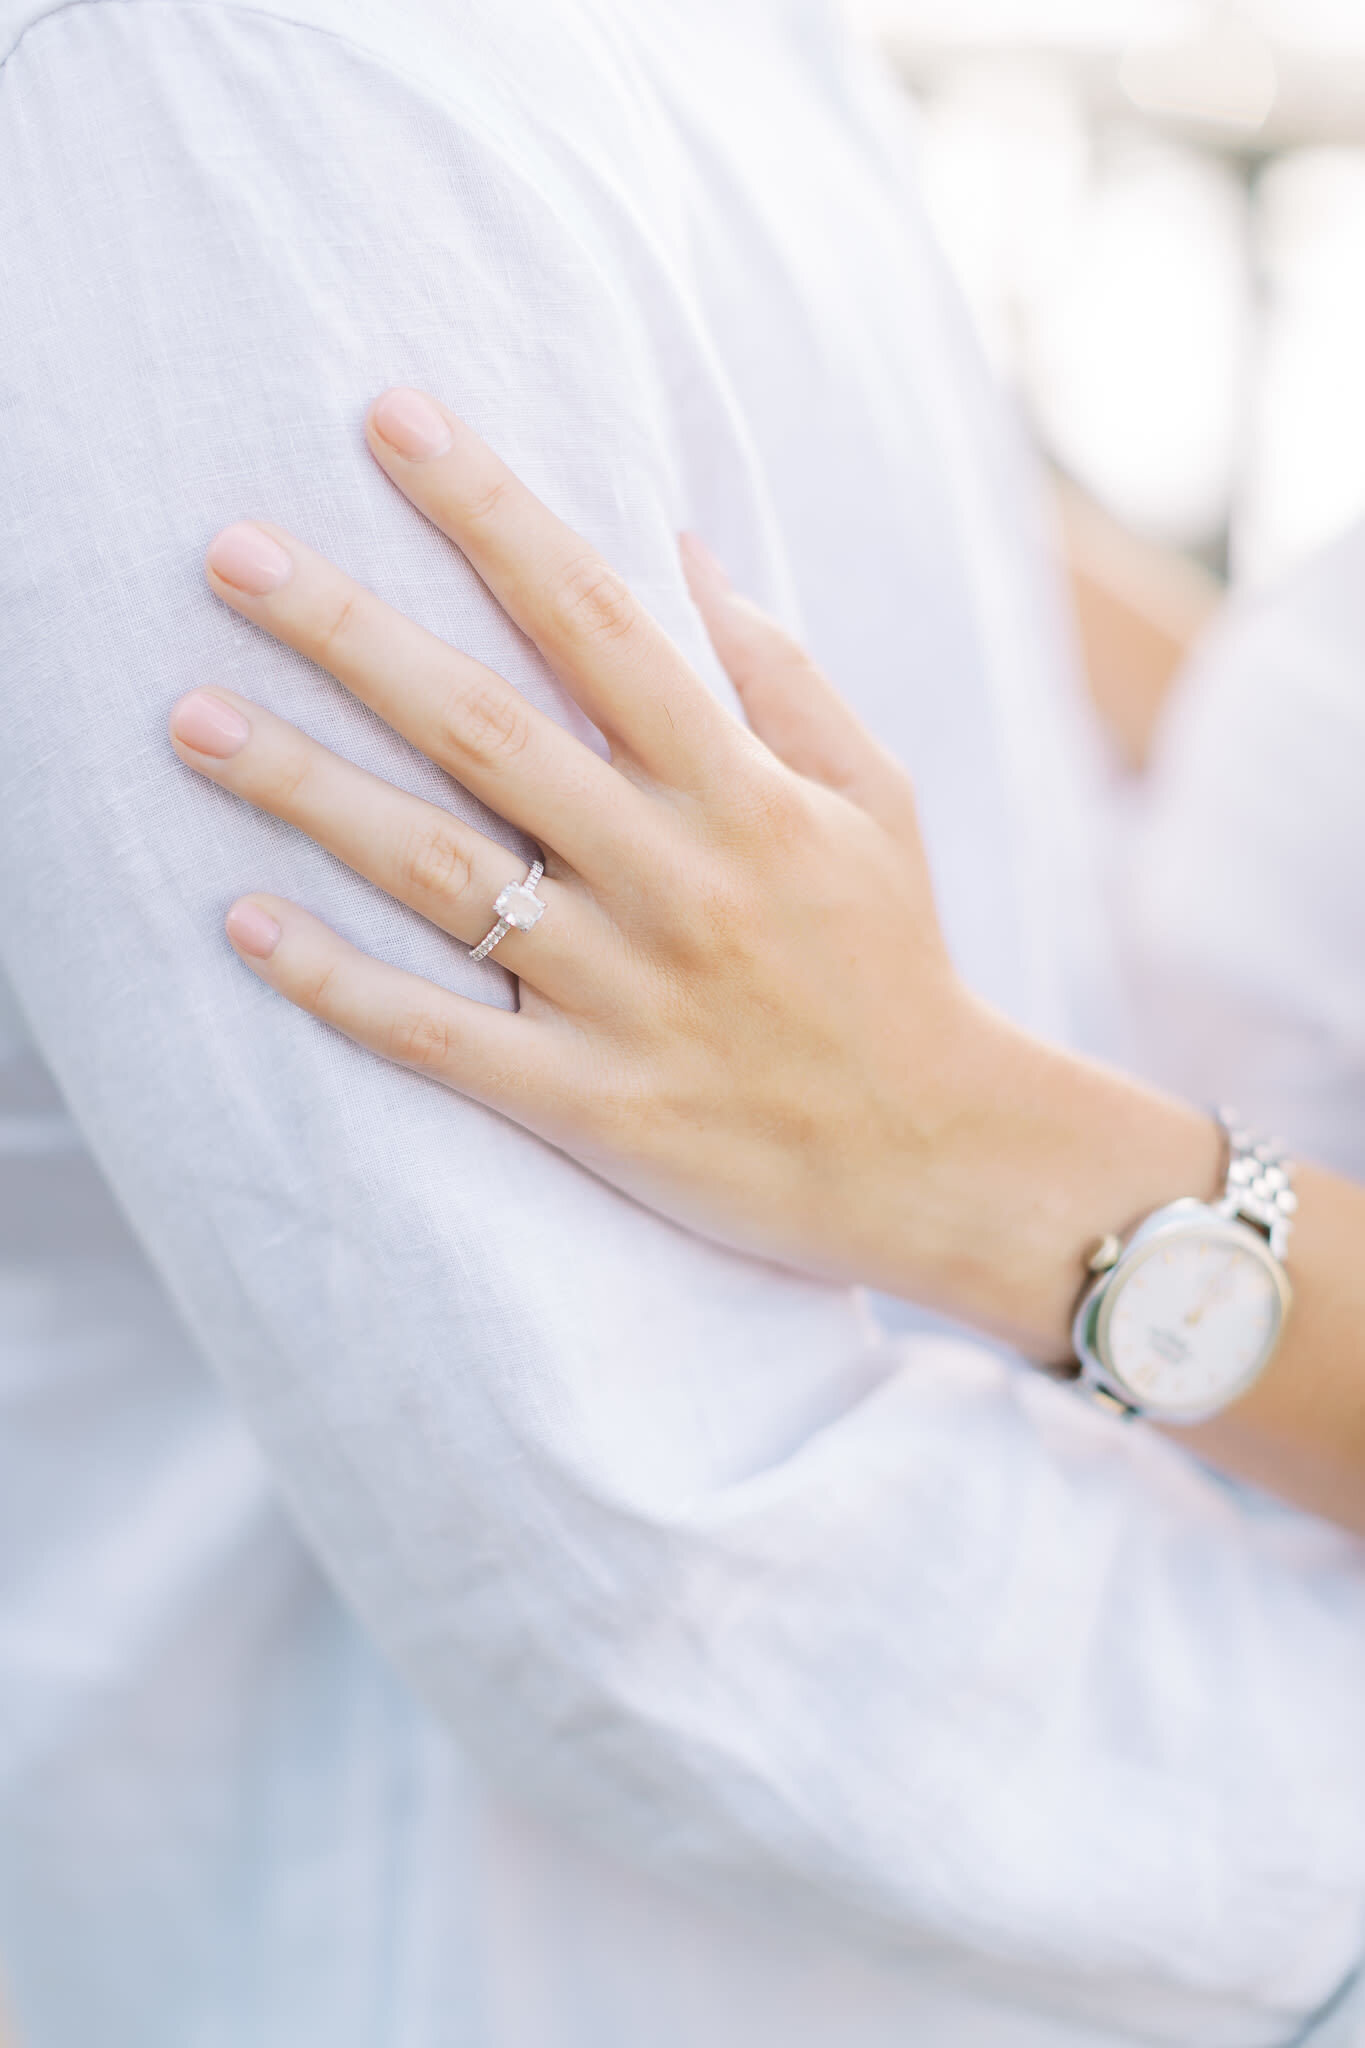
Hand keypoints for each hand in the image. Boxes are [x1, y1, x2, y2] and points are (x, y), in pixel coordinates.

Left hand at [171, 387, 1217, 1354]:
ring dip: (308, 793)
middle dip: (352, 633)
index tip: (391, 422)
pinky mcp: (589, 1101)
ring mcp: (623, 994)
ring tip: (192, 718)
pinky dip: (338, 983)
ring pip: (440, 875)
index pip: (598, 624)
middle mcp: (672, 879)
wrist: (937, 1158)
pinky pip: (441, 1036)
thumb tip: (684, 549)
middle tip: (229, 554)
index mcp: (742, 791)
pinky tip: (244, 921)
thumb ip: (781, 674)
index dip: (493, 515)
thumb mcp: (874, 799)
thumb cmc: (897, 961)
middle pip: (486, 733)